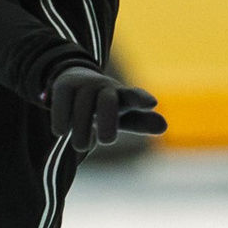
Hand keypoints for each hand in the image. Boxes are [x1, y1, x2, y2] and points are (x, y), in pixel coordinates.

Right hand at [47, 66, 166, 149]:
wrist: (71, 82)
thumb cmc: (102, 106)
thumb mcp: (122, 115)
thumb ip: (140, 122)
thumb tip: (164, 126)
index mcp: (122, 95)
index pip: (134, 96)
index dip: (141, 99)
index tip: (151, 103)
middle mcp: (104, 86)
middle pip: (107, 101)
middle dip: (108, 121)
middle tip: (107, 141)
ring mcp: (83, 84)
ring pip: (83, 107)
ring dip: (82, 130)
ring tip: (82, 146)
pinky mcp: (64, 86)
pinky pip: (63, 106)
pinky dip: (62, 122)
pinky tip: (62, 131)